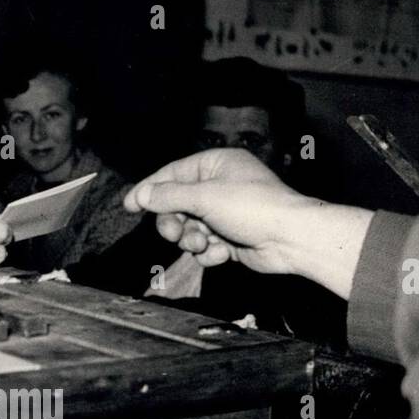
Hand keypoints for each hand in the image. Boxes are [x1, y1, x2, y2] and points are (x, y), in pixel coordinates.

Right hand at [125, 149, 373, 299]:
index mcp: (216, 164)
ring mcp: (225, 213)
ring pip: (189, 228)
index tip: (128, 205)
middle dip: (174, 223)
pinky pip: (205, 245)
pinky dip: (209, 252)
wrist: (290, 239)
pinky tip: (223, 253)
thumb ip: (168, 196)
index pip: (172, 174)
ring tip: (204, 244)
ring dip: (192, 240)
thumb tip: (141, 195)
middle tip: (174, 234)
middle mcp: (220, 186)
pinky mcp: (231, 237)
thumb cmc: (253, 207)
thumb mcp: (204, 196)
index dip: (149, 190)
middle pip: (177, 205)